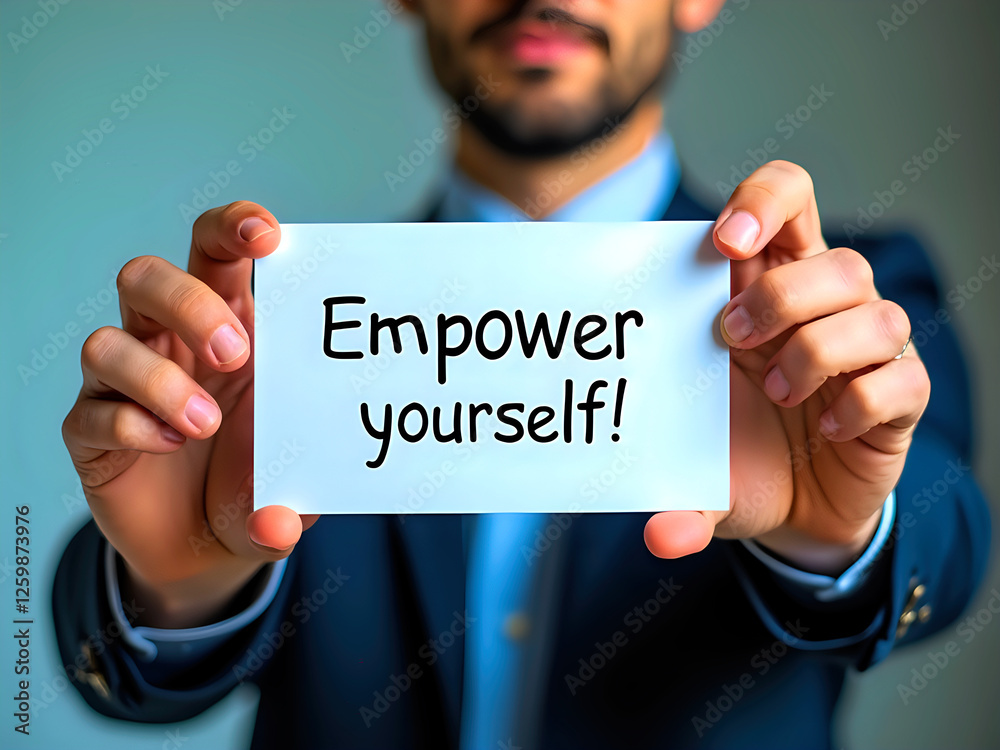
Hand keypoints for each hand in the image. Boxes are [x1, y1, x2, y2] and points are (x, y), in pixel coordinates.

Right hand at [62, 202, 317, 627]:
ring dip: (159, 380)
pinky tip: (167, 446)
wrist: (206, 547)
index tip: (266, 235)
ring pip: (106, 341)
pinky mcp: (90, 431)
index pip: (216, 250)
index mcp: (228, 325)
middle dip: (190, 304)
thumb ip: (297, 492)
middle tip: (236, 354)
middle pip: (148, 277)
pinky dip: (131, 426)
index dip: (233, 226)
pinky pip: (92, 411)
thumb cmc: (255, 483)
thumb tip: (282, 524)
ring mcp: (125, 385)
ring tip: (204, 423)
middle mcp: (170, 343)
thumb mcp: (292, 479)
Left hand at [644, 161, 929, 572]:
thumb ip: (669, 490)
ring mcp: (864, 352)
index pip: (786, 200)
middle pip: (832, 258)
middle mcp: (819, 311)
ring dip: (817, 351)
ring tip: (778, 392)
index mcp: (762, 289)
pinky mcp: (898, 398)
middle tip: (729, 339)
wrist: (792, 514)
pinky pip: (901, 378)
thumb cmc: (733, 457)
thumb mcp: (688, 465)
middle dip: (780, 295)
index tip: (724, 242)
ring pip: (872, 309)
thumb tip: (658, 538)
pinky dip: (860, 400)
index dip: (763, 201)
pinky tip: (825, 425)